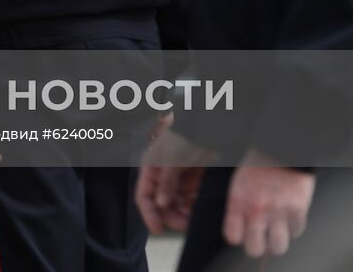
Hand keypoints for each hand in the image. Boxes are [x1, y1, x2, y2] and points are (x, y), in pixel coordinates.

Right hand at [136, 117, 214, 234]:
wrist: (208, 124)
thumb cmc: (184, 135)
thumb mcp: (171, 158)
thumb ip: (166, 181)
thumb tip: (161, 203)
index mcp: (151, 169)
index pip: (144, 196)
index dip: (149, 214)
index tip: (157, 229)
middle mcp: (164, 176)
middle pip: (162, 204)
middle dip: (171, 216)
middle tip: (183, 226)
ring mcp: (180, 179)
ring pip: (178, 204)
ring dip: (184, 214)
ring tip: (193, 221)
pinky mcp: (196, 180)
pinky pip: (192, 199)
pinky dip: (195, 207)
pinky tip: (201, 212)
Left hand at [222, 151, 315, 258]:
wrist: (281, 148)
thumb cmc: (257, 166)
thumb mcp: (239, 184)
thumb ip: (239, 208)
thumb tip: (242, 233)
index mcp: (238, 201)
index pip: (232, 237)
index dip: (239, 237)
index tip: (243, 233)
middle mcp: (256, 209)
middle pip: (254, 249)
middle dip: (258, 245)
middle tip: (262, 237)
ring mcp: (278, 211)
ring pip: (278, 248)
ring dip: (277, 241)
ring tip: (277, 231)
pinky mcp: (298, 209)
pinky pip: (296, 232)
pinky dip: (293, 228)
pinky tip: (290, 217)